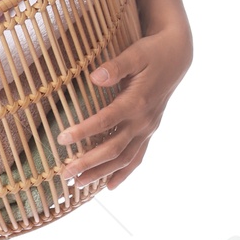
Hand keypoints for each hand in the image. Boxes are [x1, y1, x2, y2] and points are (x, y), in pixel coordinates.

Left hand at [55, 22, 191, 190]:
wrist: (177, 57)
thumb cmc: (152, 52)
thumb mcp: (136, 53)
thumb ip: (116, 66)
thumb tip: (95, 77)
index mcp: (137, 101)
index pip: (106, 121)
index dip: (84, 131)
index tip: (61, 139)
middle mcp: (143, 120)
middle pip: (113, 148)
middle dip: (88, 163)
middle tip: (65, 173)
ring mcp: (147, 129)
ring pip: (124, 158)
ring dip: (101, 173)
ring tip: (78, 184)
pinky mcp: (149, 131)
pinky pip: (137, 157)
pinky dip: (123, 173)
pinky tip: (109, 186)